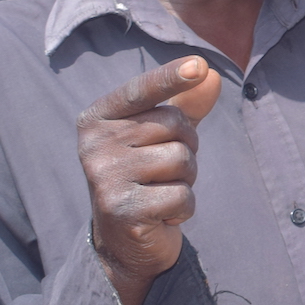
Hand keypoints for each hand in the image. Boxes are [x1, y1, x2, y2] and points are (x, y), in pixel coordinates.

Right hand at [77, 56, 222, 304]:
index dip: (172, 77)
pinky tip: (161, 215)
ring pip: (182, 160)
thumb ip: (187, 104)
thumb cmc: (147, 175)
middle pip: (175, 125)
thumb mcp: (165, 136)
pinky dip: (184, 208)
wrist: (124, 240)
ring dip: (187, 179)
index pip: (141, 90)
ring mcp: (103, 177)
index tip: (199, 65)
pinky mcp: (120, 209)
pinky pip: (182, 195)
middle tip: (164, 170)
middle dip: (187, 147)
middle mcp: (94, 144)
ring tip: (162, 190)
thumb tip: (211, 76)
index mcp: (98, 118)